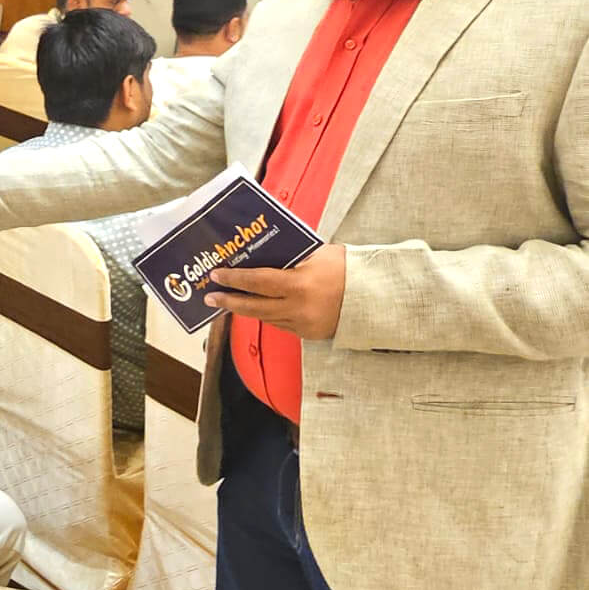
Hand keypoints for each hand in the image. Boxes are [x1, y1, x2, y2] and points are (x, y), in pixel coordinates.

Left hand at [204, 244, 346, 340]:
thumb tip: (263, 255)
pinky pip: (281, 325)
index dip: (234, 279)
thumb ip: (291, 257)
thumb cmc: (348, 268)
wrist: (377, 297)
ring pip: (266, 318)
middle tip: (210, 296)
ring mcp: (303, 324)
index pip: (258, 282)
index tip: (216, 276)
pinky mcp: (309, 334)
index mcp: (299, 285)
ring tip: (228, 302)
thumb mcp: (318, 254)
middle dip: (230, 301)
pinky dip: (268, 316)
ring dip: (246, 310)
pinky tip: (257, 309)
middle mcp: (298, 308)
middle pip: (255, 307)